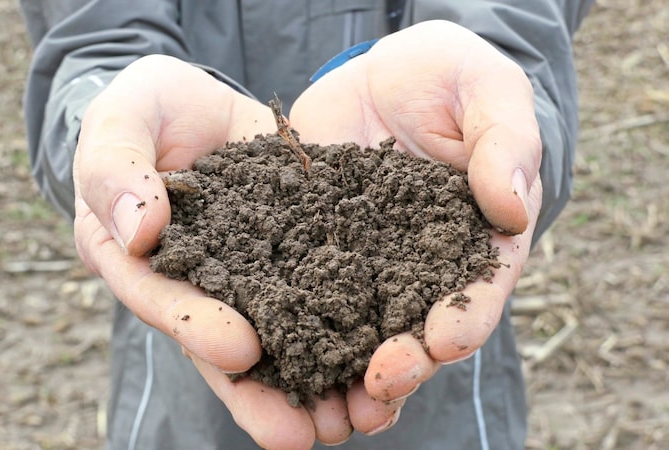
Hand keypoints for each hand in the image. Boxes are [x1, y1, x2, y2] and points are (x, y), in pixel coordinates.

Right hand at [73, 55, 347, 448]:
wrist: (198, 103)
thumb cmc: (147, 106)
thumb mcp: (121, 118)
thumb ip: (116, 167)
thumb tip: (139, 232)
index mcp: (135, 259)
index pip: (161, 298)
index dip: (195, 326)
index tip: (240, 349)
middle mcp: (191, 283)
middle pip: (220, 345)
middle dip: (261, 391)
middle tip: (300, 435)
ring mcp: (243, 276)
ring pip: (274, 336)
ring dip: (310, 384)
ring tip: (352, 420)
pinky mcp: (290, 256)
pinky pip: (316, 295)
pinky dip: (345, 330)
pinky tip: (380, 361)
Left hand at [289, 20, 543, 433]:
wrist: (385, 73)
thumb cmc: (451, 79)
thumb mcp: (487, 91)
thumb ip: (504, 143)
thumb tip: (511, 207)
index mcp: (472, 240)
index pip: (475, 290)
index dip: (463, 320)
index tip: (442, 343)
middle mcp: (418, 265)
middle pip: (414, 328)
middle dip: (400, 363)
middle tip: (379, 387)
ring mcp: (364, 261)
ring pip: (356, 326)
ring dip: (344, 369)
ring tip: (330, 404)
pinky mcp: (314, 245)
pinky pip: (300, 288)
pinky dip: (290, 323)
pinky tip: (270, 352)